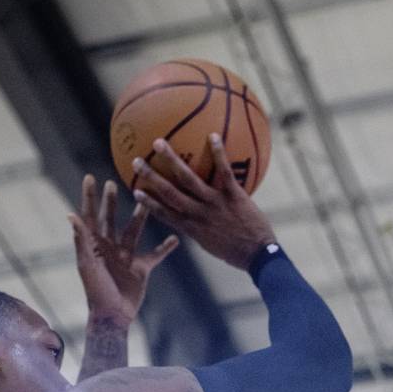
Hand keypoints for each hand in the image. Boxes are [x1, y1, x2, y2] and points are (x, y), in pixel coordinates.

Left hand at [69, 174, 178, 323]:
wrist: (112, 315)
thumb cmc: (96, 290)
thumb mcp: (86, 264)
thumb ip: (81, 239)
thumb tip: (71, 215)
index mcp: (94, 245)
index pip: (90, 216)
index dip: (89, 198)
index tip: (90, 178)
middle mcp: (110, 247)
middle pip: (111, 219)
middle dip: (111, 202)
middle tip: (113, 183)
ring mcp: (126, 256)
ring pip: (134, 231)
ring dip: (140, 217)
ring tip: (147, 201)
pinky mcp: (141, 268)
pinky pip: (155, 255)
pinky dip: (165, 248)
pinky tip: (175, 238)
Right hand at [131, 135, 275, 270]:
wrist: (258, 256)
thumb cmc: (237, 251)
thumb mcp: (211, 244)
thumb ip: (200, 229)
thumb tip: (194, 219)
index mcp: (191, 227)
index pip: (164, 213)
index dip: (149, 202)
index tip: (135, 190)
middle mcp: (197, 214)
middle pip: (168, 192)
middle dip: (151, 177)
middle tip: (136, 161)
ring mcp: (214, 203)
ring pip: (188, 179)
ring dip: (171, 160)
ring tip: (158, 142)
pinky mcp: (232, 196)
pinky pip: (223, 171)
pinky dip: (218, 153)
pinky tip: (213, 135)